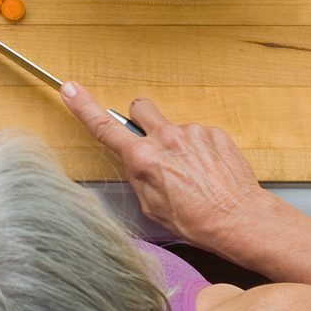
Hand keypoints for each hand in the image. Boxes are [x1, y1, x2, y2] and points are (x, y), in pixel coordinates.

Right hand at [59, 84, 262, 248]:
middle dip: (141, 120)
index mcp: (144, 159)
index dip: (84, 107)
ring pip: (173, 127)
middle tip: (152, 143)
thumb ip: (138, 177)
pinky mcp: (214, 132)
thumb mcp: (152, 207)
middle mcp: (166, 139)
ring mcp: (192, 132)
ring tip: (192, 173)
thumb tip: (135, 162)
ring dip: (177, 144)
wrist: (239, 219)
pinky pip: (198, 135)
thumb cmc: (197, 221)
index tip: (70, 90)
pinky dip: (200, 149)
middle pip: (141, 108)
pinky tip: (208, 171)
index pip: (105, 127)